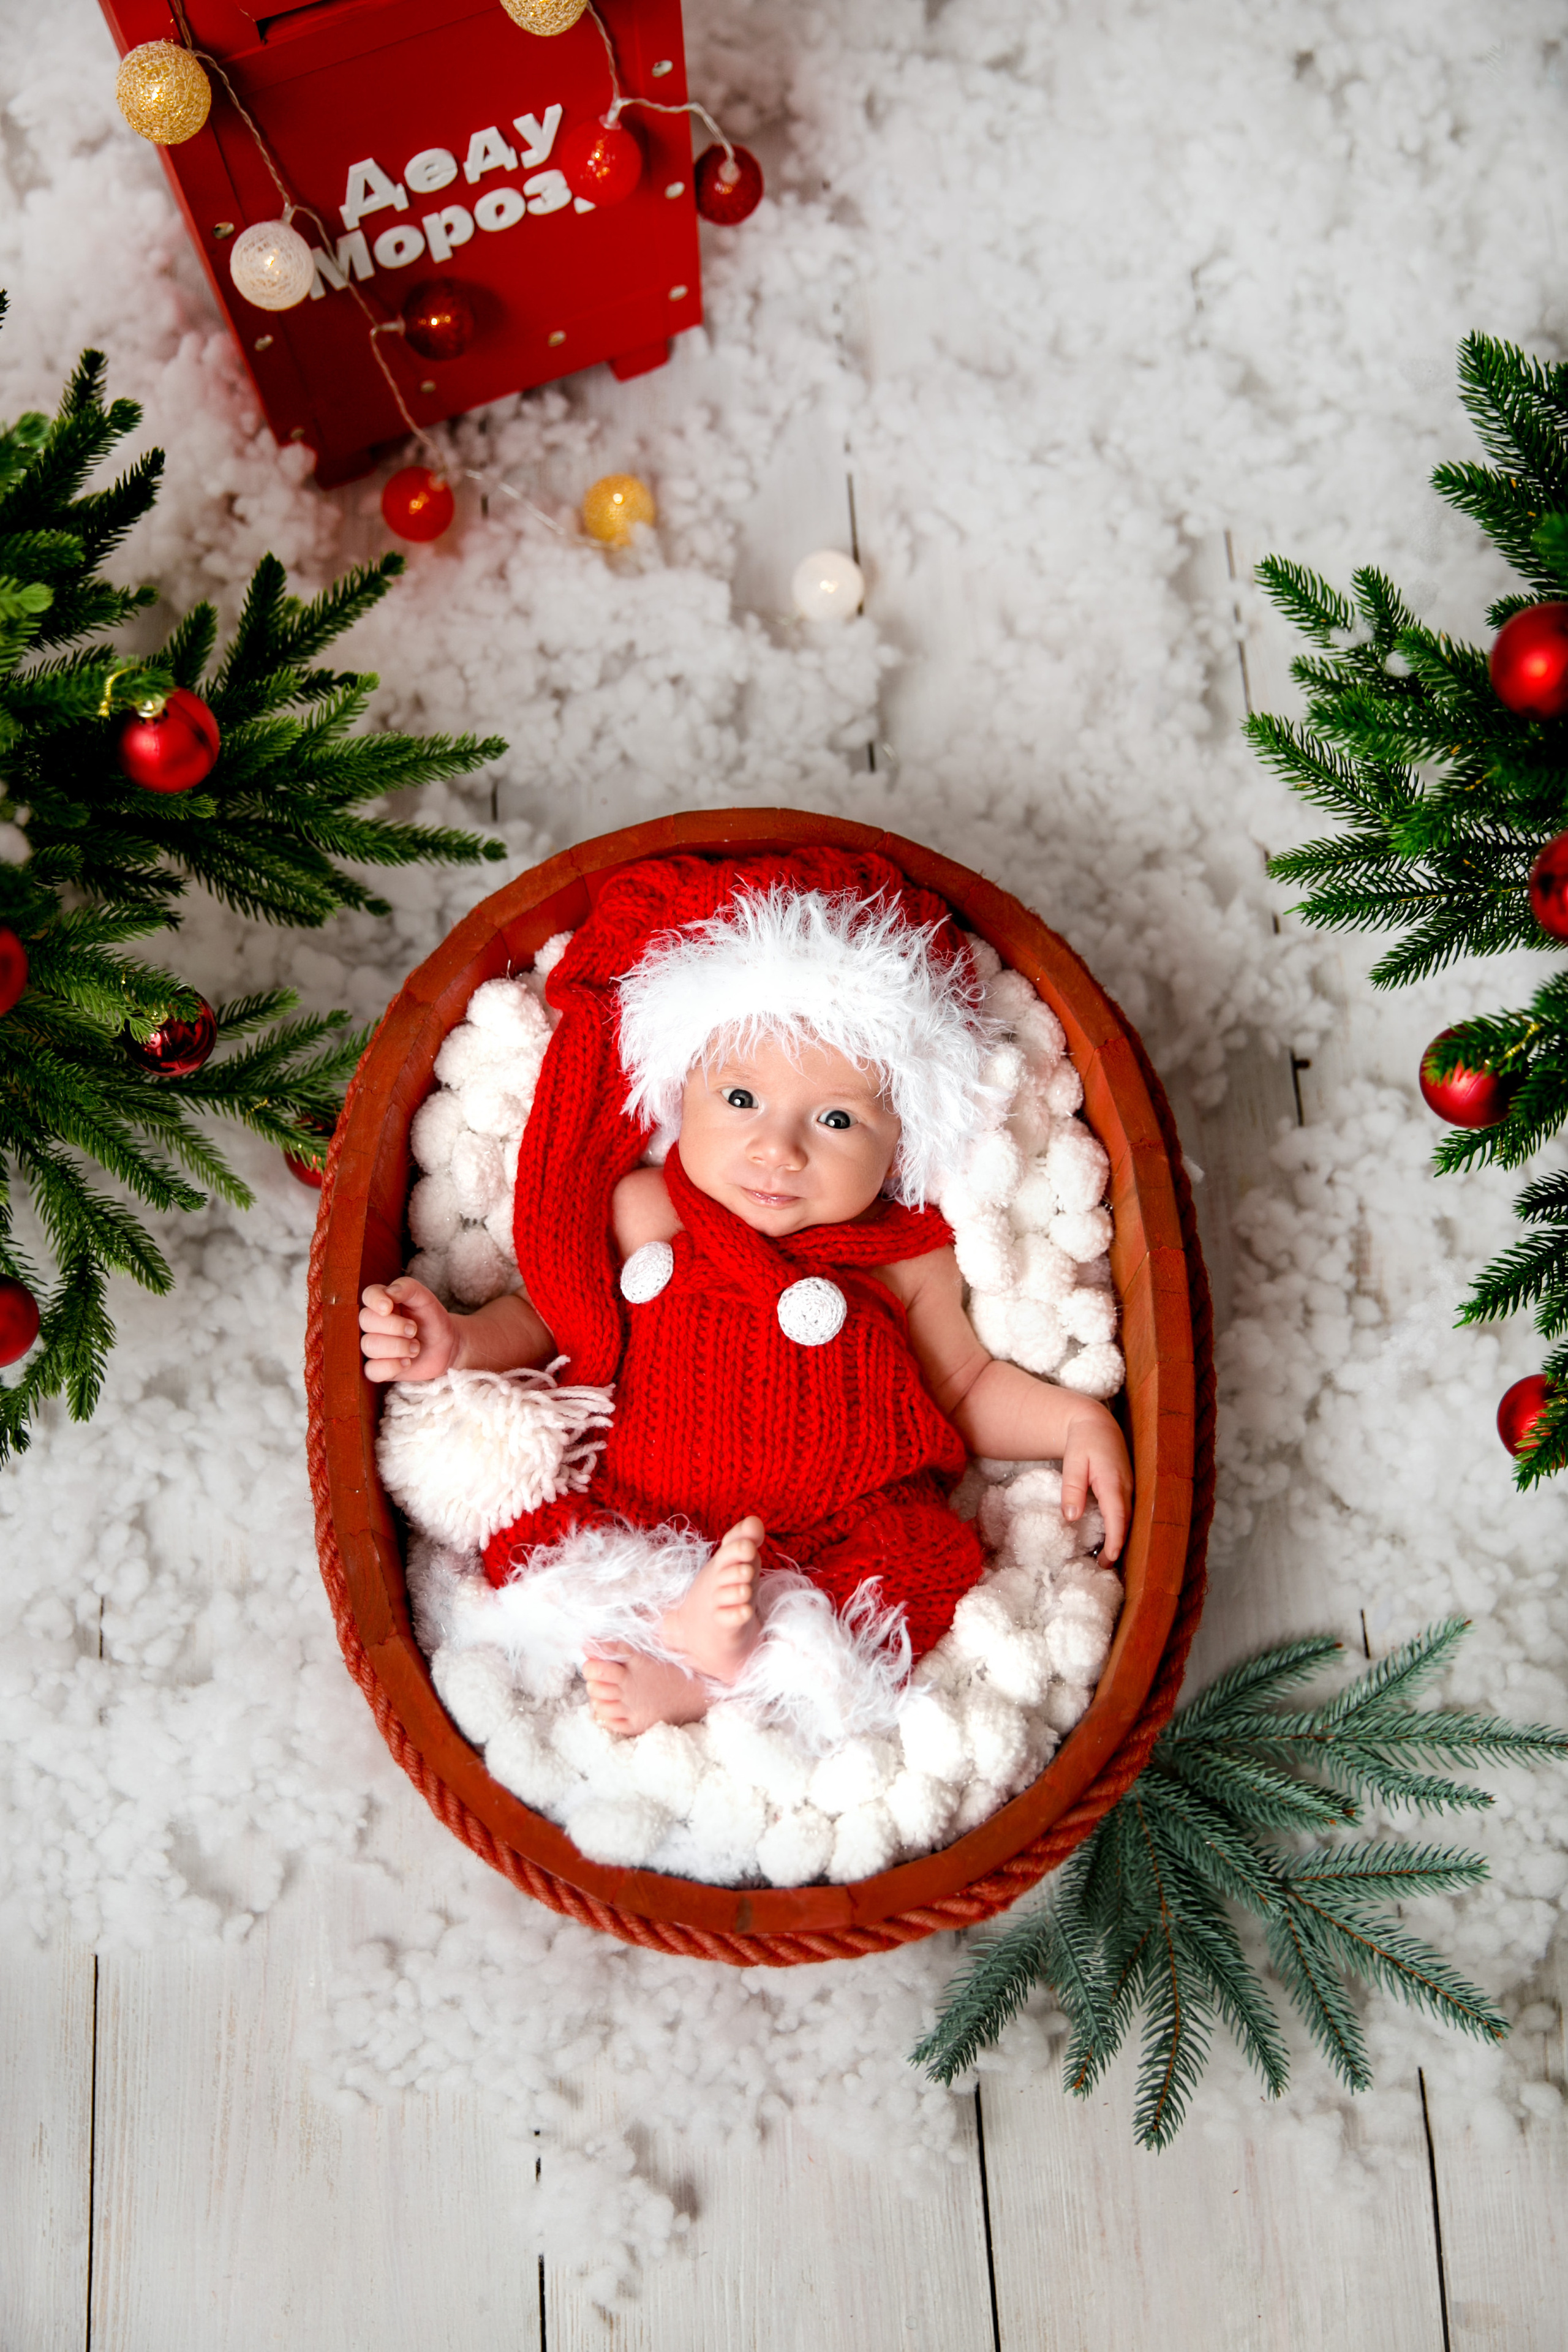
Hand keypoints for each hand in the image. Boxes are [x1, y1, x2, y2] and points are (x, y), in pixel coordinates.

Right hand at [359, 1276, 457, 1383]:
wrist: (446, 1346)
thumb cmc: (432, 1320)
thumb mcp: (425, 1299)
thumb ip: (408, 1288)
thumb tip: (388, 1292)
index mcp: (383, 1303)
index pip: (367, 1296)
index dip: (375, 1300)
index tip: (388, 1307)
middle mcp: (374, 1324)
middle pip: (366, 1321)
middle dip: (394, 1326)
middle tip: (414, 1330)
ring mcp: (374, 1346)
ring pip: (369, 1345)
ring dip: (398, 1347)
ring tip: (416, 1347)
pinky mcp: (377, 1368)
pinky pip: (372, 1370)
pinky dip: (392, 1367)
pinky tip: (407, 1362)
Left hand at [1061, 1404, 1131, 1562]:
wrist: (1097, 1423)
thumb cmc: (1083, 1441)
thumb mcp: (1073, 1462)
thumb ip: (1072, 1488)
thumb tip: (1071, 1517)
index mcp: (1113, 1481)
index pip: (1117, 1517)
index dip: (1115, 1540)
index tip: (1109, 1559)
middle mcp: (1127, 1487)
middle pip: (1126, 1522)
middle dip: (1117, 1546)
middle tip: (1103, 1566)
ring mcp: (1130, 1487)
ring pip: (1128, 1518)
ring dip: (1120, 1538)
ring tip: (1106, 1559)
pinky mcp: (1128, 1488)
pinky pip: (1126, 1511)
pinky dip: (1121, 1526)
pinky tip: (1110, 1537)